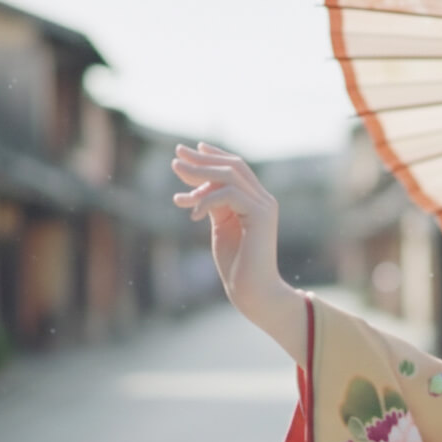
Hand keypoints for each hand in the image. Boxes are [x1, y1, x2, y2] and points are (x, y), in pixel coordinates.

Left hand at [170, 143, 283, 313]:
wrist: (253, 291)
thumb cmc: (237, 264)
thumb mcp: (221, 227)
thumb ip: (214, 205)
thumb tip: (197, 186)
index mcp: (256, 201)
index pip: (236, 168)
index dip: (213, 156)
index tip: (191, 151)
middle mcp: (264, 199)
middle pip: (233, 166)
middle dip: (203, 158)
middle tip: (177, 153)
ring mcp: (264, 206)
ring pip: (230, 175)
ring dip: (200, 172)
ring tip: (177, 172)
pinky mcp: (260, 216)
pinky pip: (229, 194)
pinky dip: (206, 199)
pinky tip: (193, 214)